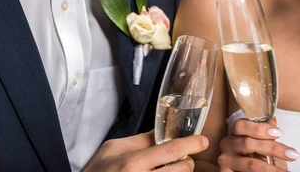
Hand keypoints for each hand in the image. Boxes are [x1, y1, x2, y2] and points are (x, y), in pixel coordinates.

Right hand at [82, 131, 208, 171]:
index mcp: (133, 163)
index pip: (171, 150)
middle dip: (187, 161)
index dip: (191, 143)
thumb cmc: (97, 171)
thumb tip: (164, 131)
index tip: (202, 141)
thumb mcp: (113, 148)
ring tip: (170, 168)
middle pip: (182, 169)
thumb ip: (140, 140)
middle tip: (182, 157)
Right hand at [217, 118, 299, 171]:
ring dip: (272, 169)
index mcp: (234, 134)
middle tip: (291, 154)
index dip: (260, 128)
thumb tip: (273, 121)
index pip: (241, 125)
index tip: (279, 133)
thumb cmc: (256, 158)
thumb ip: (265, 134)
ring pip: (251, 164)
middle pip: (248, 143)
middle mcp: (227, 145)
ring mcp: (225, 161)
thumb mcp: (262, 145)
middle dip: (273, 148)